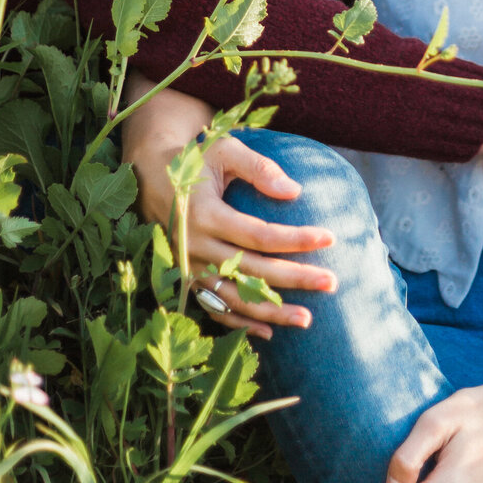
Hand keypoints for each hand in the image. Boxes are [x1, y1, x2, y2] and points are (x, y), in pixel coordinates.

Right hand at [121, 75, 336, 338]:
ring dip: (271, 312)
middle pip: (253, 271)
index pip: (260, 235)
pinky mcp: (185, 279)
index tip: (330, 238)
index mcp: (205, 215)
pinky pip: (213, 308)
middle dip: (295, 278)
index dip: (296, 240)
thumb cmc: (194, 159)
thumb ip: (259, 168)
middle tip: (332, 283)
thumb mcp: (224, 150)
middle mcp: (195, 247)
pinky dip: (239, 324)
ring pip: (234, 298)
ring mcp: (189, 268)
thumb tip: (294, 192)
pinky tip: (268, 332)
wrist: (150, 174)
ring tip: (308, 320)